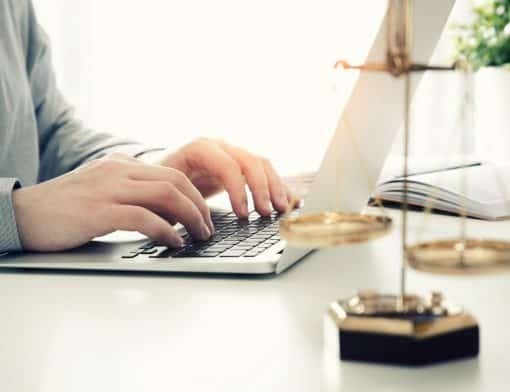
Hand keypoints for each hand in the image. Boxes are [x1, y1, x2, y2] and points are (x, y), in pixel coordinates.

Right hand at [12, 153, 213, 251]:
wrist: (21, 214)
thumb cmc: (65, 208)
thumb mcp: (103, 189)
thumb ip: (132, 193)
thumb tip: (167, 214)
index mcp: (121, 164)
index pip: (172, 174)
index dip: (195, 196)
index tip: (204, 215)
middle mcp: (118, 171)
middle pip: (175, 182)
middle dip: (199, 207)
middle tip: (208, 228)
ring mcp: (108, 189)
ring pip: (165, 196)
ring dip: (190, 218)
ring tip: (199, 236)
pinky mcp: (98, 211)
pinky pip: (143, 218)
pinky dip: (165, 231)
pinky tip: (174, 243)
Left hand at [141, 138, 295, 217]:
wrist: (158, 175)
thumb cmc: (158, 185)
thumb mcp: (163, 191)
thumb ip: (180, 203)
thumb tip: (199, 226)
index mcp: (199, 148)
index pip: (227, 165)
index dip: (239, 190)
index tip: (243, 215)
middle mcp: (219, 146)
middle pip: (250, 161)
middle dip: (262, 189)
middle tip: (266, 213)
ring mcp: (232, 153)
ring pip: (262, 165)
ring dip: (275, 187)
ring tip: (282, 209)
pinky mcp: (240, 166)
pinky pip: (264, 172)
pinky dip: (278, 186)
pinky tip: (290, 201)